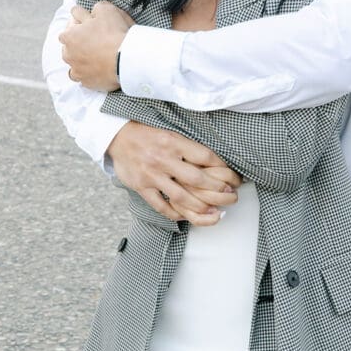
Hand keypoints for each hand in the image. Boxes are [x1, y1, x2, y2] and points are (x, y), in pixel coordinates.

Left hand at [60, 1, 133, 90]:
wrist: (125, 61)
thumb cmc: (114, 34)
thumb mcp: (106, 9)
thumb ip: (95, 7)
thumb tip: (93, 10)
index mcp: (68, 35)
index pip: (74, 18)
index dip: (85, 16)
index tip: (94, 19)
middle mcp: (67, 53)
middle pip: (70, 42)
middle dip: (80, 38)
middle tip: (97, 37)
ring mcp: (76, 69)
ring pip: (73, 61)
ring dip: (81, 57)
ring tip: (95, 55)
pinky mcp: (86, 82)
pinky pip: (82, 76)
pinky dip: (87, 72)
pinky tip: (96, 68)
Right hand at [107, 122, 241, 226]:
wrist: (118, 136)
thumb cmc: (148, 135)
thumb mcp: (171, 133)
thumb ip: (188, 147)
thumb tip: (216, 161)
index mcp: (174, 142)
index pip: (205, 157)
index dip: (223, 168)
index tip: (232, 176)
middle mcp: (164, 159)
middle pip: (197, 180)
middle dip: (218, 190)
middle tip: (230, 195)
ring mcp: (152, 175)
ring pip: (181, 197)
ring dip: (201, 207)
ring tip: (215, 211)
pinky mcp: (141, 187)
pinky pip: (161, 206)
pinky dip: (176, 214)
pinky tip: (186, 216)